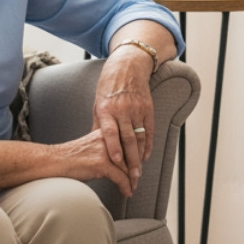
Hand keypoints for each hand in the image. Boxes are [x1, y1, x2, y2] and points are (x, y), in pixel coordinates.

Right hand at [53, 130, 135, 195]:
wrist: (53, 161)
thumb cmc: (70, 157)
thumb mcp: (92, 147)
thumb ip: (107, 149)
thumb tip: (122, 161)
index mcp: (106, 132)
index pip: (127, 144)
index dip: (134, 157)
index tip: (137, 166)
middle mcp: (107, 139)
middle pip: (129, 155)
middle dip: (135, 169)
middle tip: (137, 178)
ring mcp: (104, 151)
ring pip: (126, 167)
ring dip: (132, 180)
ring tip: (133, 187)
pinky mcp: (101, 163)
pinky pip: (120, 177)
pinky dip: (125, 186)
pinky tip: (127, 192)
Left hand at [92, 50, 155, 187]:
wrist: (128, 65)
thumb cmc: (108, 86)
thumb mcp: (98, 102)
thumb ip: (98, 124)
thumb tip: (94, 144)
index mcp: (106, 108)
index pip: (110, 131)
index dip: (114, 147)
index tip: (117, 162)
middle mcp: (123, 109)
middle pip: (128, 138)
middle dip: (130, 159)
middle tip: (132, 177)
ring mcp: (137, 109)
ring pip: (140, 136)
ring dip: (140, 156)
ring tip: (138, 171)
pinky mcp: (148, 108)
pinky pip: (149, 130)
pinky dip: (148, 144)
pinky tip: (145, 156)